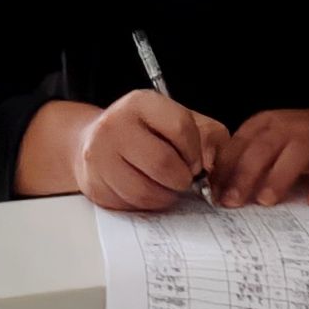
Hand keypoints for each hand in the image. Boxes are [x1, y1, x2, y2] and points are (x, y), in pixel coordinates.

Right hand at [53, 89, 229, 211]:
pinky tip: (146, 189)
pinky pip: (130, 205)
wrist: (99, 140)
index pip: (180, 127)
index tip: (195, 161)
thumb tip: (214, 167)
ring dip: (165, 195)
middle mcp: (115, 125)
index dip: (195, 152)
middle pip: (162, 163)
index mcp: (141, 103)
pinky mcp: (94, 184)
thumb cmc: (148, 132)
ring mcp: (99, 156)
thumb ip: (209, 138)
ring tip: (165, 185)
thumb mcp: (180, 121)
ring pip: (145, 191)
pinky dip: (146, 204)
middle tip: (182, 178)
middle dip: (182, 178)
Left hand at [213, 102, 308, 207]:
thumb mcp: (273, 141)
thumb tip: (217, 191)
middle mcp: (292, 127)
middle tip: (232, 202)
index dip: (224, 170)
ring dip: (279, 177)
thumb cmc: (303, 140)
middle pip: (263, 148)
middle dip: (244, 175)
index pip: (240, 144)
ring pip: (297, 154)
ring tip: (265, 201)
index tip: (214, 195)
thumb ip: (247, 159)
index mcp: (268, 123)